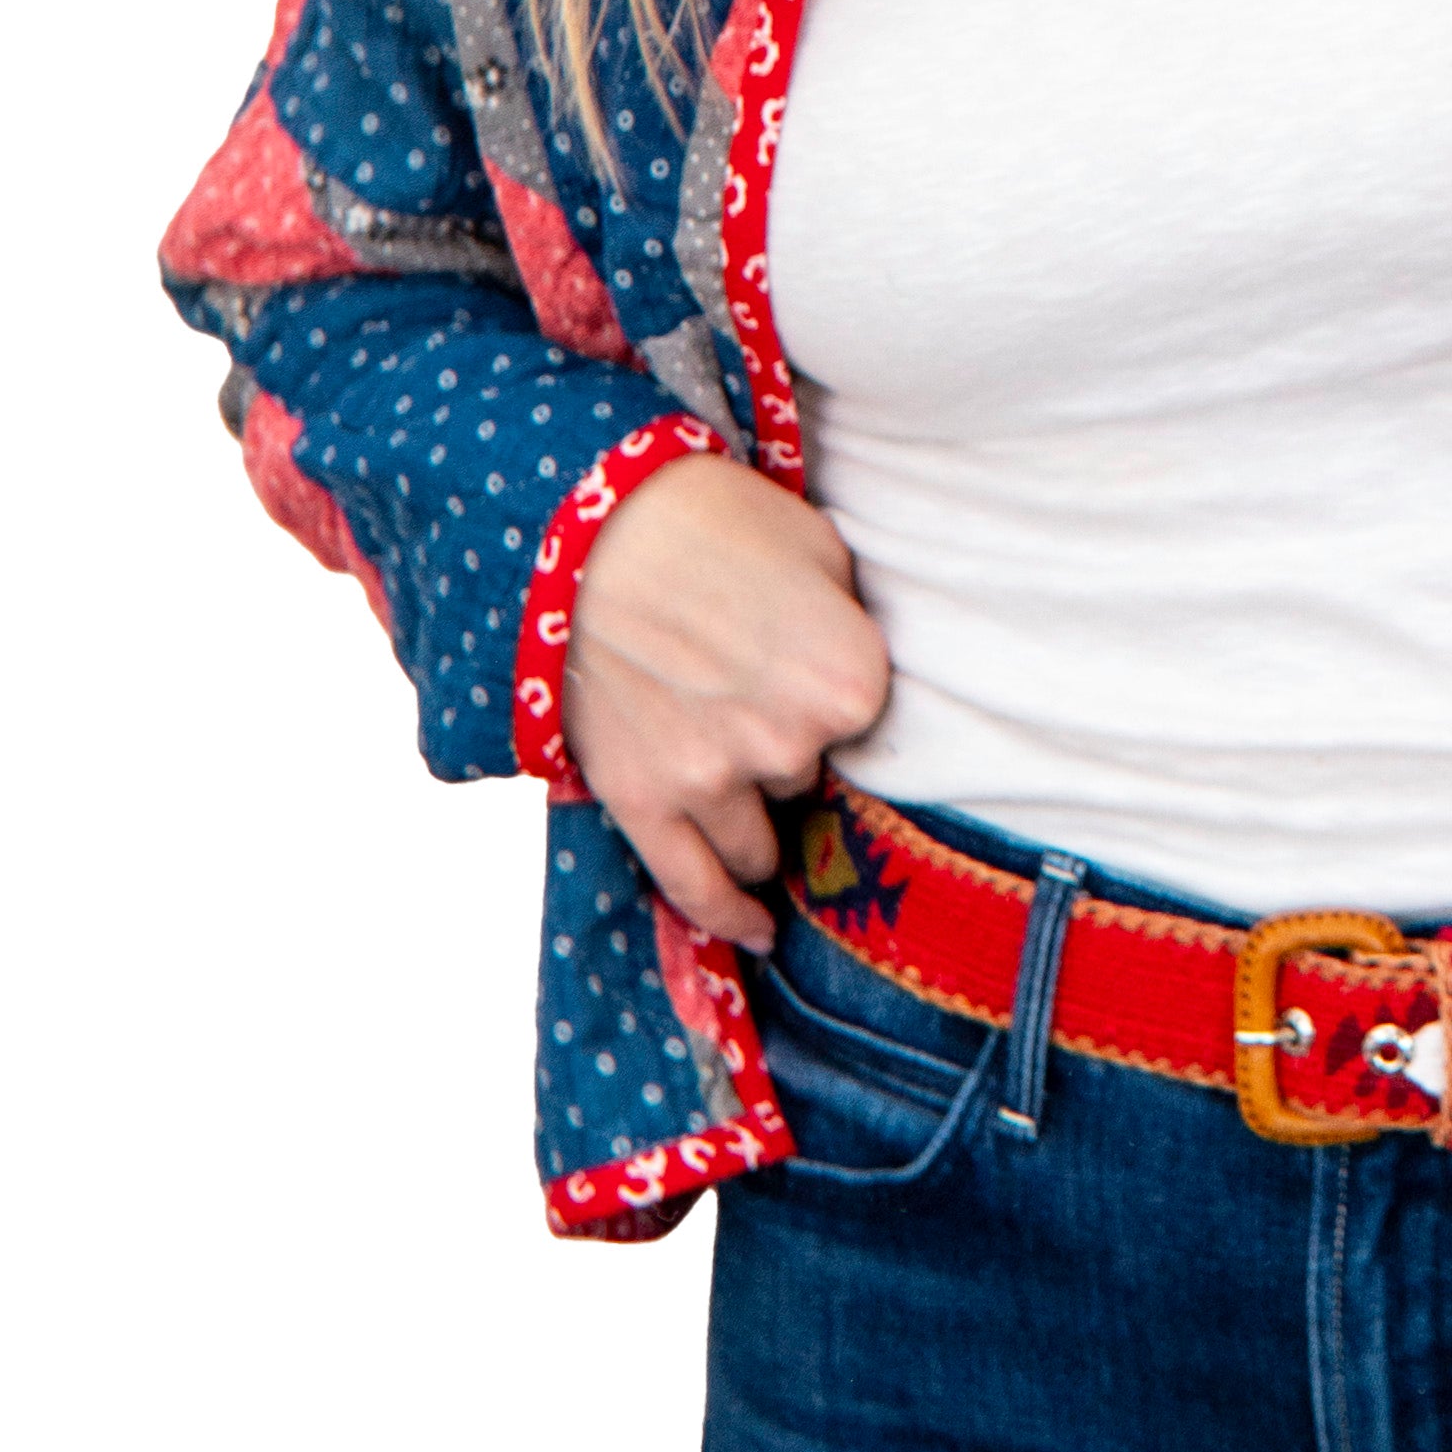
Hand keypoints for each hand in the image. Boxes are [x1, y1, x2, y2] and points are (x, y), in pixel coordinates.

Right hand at [560, 460, 890, 951]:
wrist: (582, 526)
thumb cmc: (707, 518)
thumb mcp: (817, 546)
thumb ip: (848, 624)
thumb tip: (850, 671)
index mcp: (852, 681)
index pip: (869, 726)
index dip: (830, 698)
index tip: (801, 669)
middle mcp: (791, 745)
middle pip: (806, 780)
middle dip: (784, 751)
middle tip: (744, 697)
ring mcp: (713, 783)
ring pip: (760, 843)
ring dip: (755, 822)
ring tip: (732, 782)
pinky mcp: (642, 803)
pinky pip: (697, 888)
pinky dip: (729, 918)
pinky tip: (757, 933)